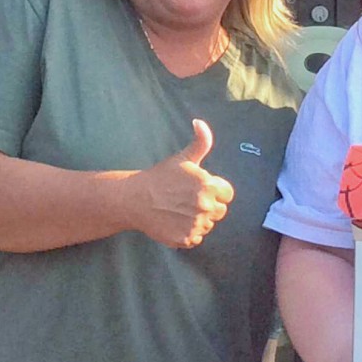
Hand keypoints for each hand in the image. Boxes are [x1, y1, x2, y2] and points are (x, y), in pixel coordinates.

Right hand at [128, 119, 234, 247]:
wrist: (134, 199)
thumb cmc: (160, 177)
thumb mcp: (182, 158)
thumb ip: (200, 142)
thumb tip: (200, 122)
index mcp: (209, 186)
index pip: (227, 194)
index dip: (215, 192)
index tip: (200, 190)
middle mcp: (206, 206)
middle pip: (220, 211)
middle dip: (208, 206)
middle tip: (187, 201)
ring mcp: (196, 224)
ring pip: (208, 225)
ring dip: (198, 220)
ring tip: (179, 211)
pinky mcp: (185, 239)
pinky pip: (196, 238)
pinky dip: (188, 233)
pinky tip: (175, 222)